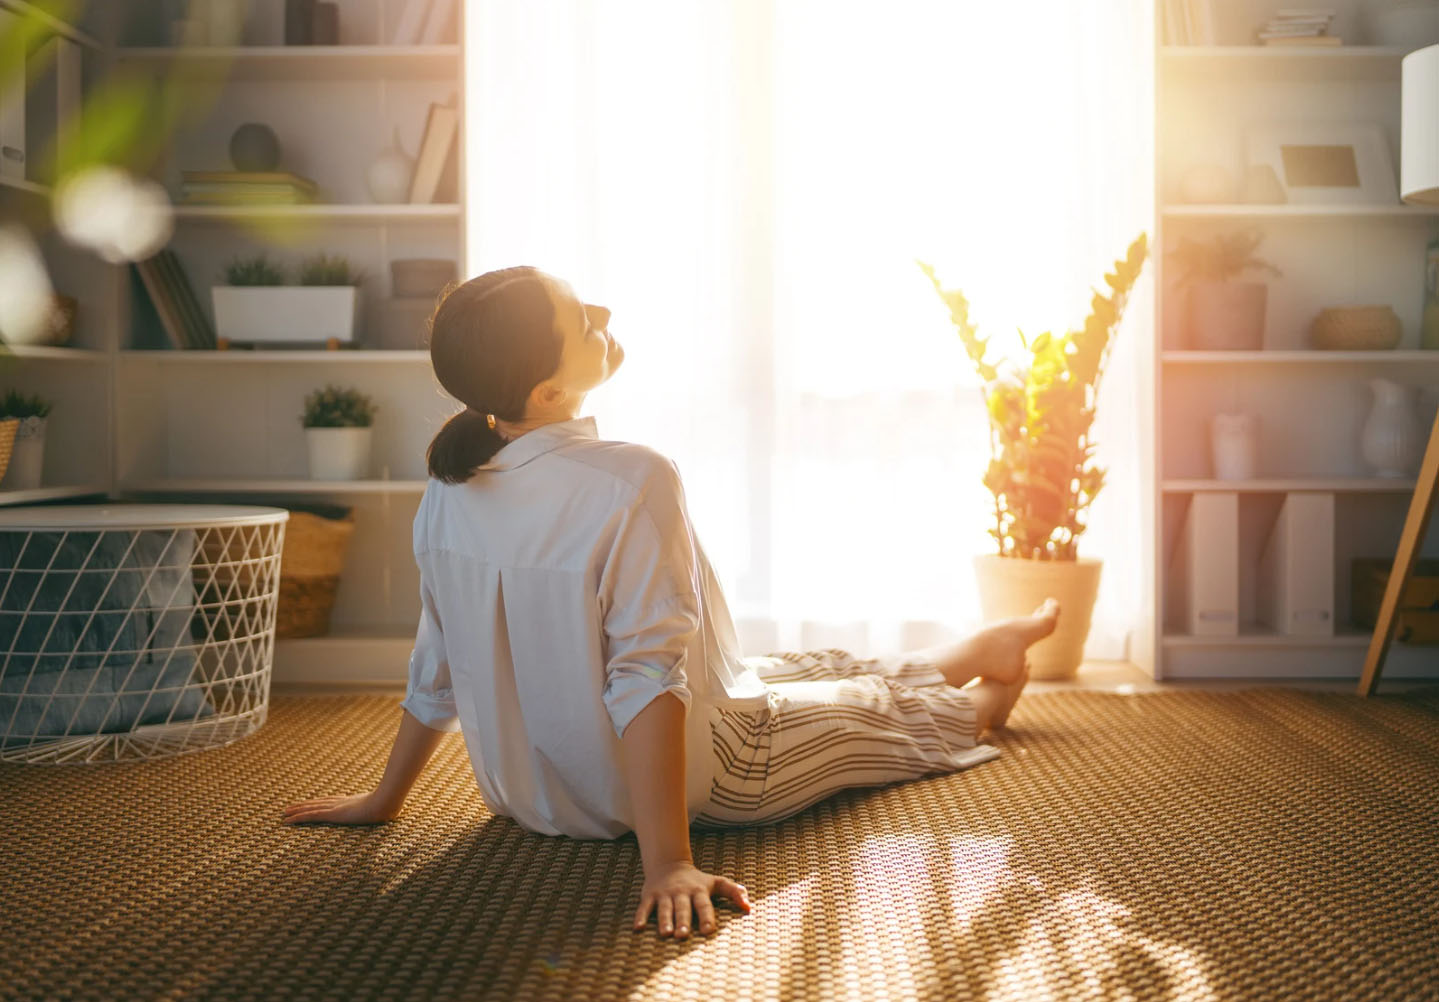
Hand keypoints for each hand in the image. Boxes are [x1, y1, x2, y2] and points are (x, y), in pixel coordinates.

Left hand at [281, 791, 399, 825]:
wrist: (387, 803)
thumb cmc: (389, 806)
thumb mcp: (386, 809)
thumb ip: (386, 809)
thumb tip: (396, 811)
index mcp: (351, 802)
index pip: (330, 802)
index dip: (318, 803)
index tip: (310, 804)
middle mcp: (340, 803)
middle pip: (317, 804)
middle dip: (303, 806)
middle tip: (289, 808)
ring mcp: (335, 808)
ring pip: (311, 809)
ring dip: (296, 811)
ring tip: (284, 813)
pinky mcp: (332, 814)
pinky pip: (311, 816)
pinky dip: (298, 818)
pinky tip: (287, 820)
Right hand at [633, 860, 750, 938]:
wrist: (668, 864)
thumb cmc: (697, 881)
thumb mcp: (716, 883)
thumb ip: (734, 892)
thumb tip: (749, 907)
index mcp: (698, 891)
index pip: (704, 905)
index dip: (706, 917)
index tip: (708, 930)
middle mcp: (681, 892)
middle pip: (683, 908)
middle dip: (683, 921)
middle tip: (683, 935)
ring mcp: (664, 894)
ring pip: (664, 908)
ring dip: (664, 921)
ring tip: (666, 934)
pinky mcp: (649, 895)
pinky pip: (644, 907)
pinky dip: (641, 917)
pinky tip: (638, 928)